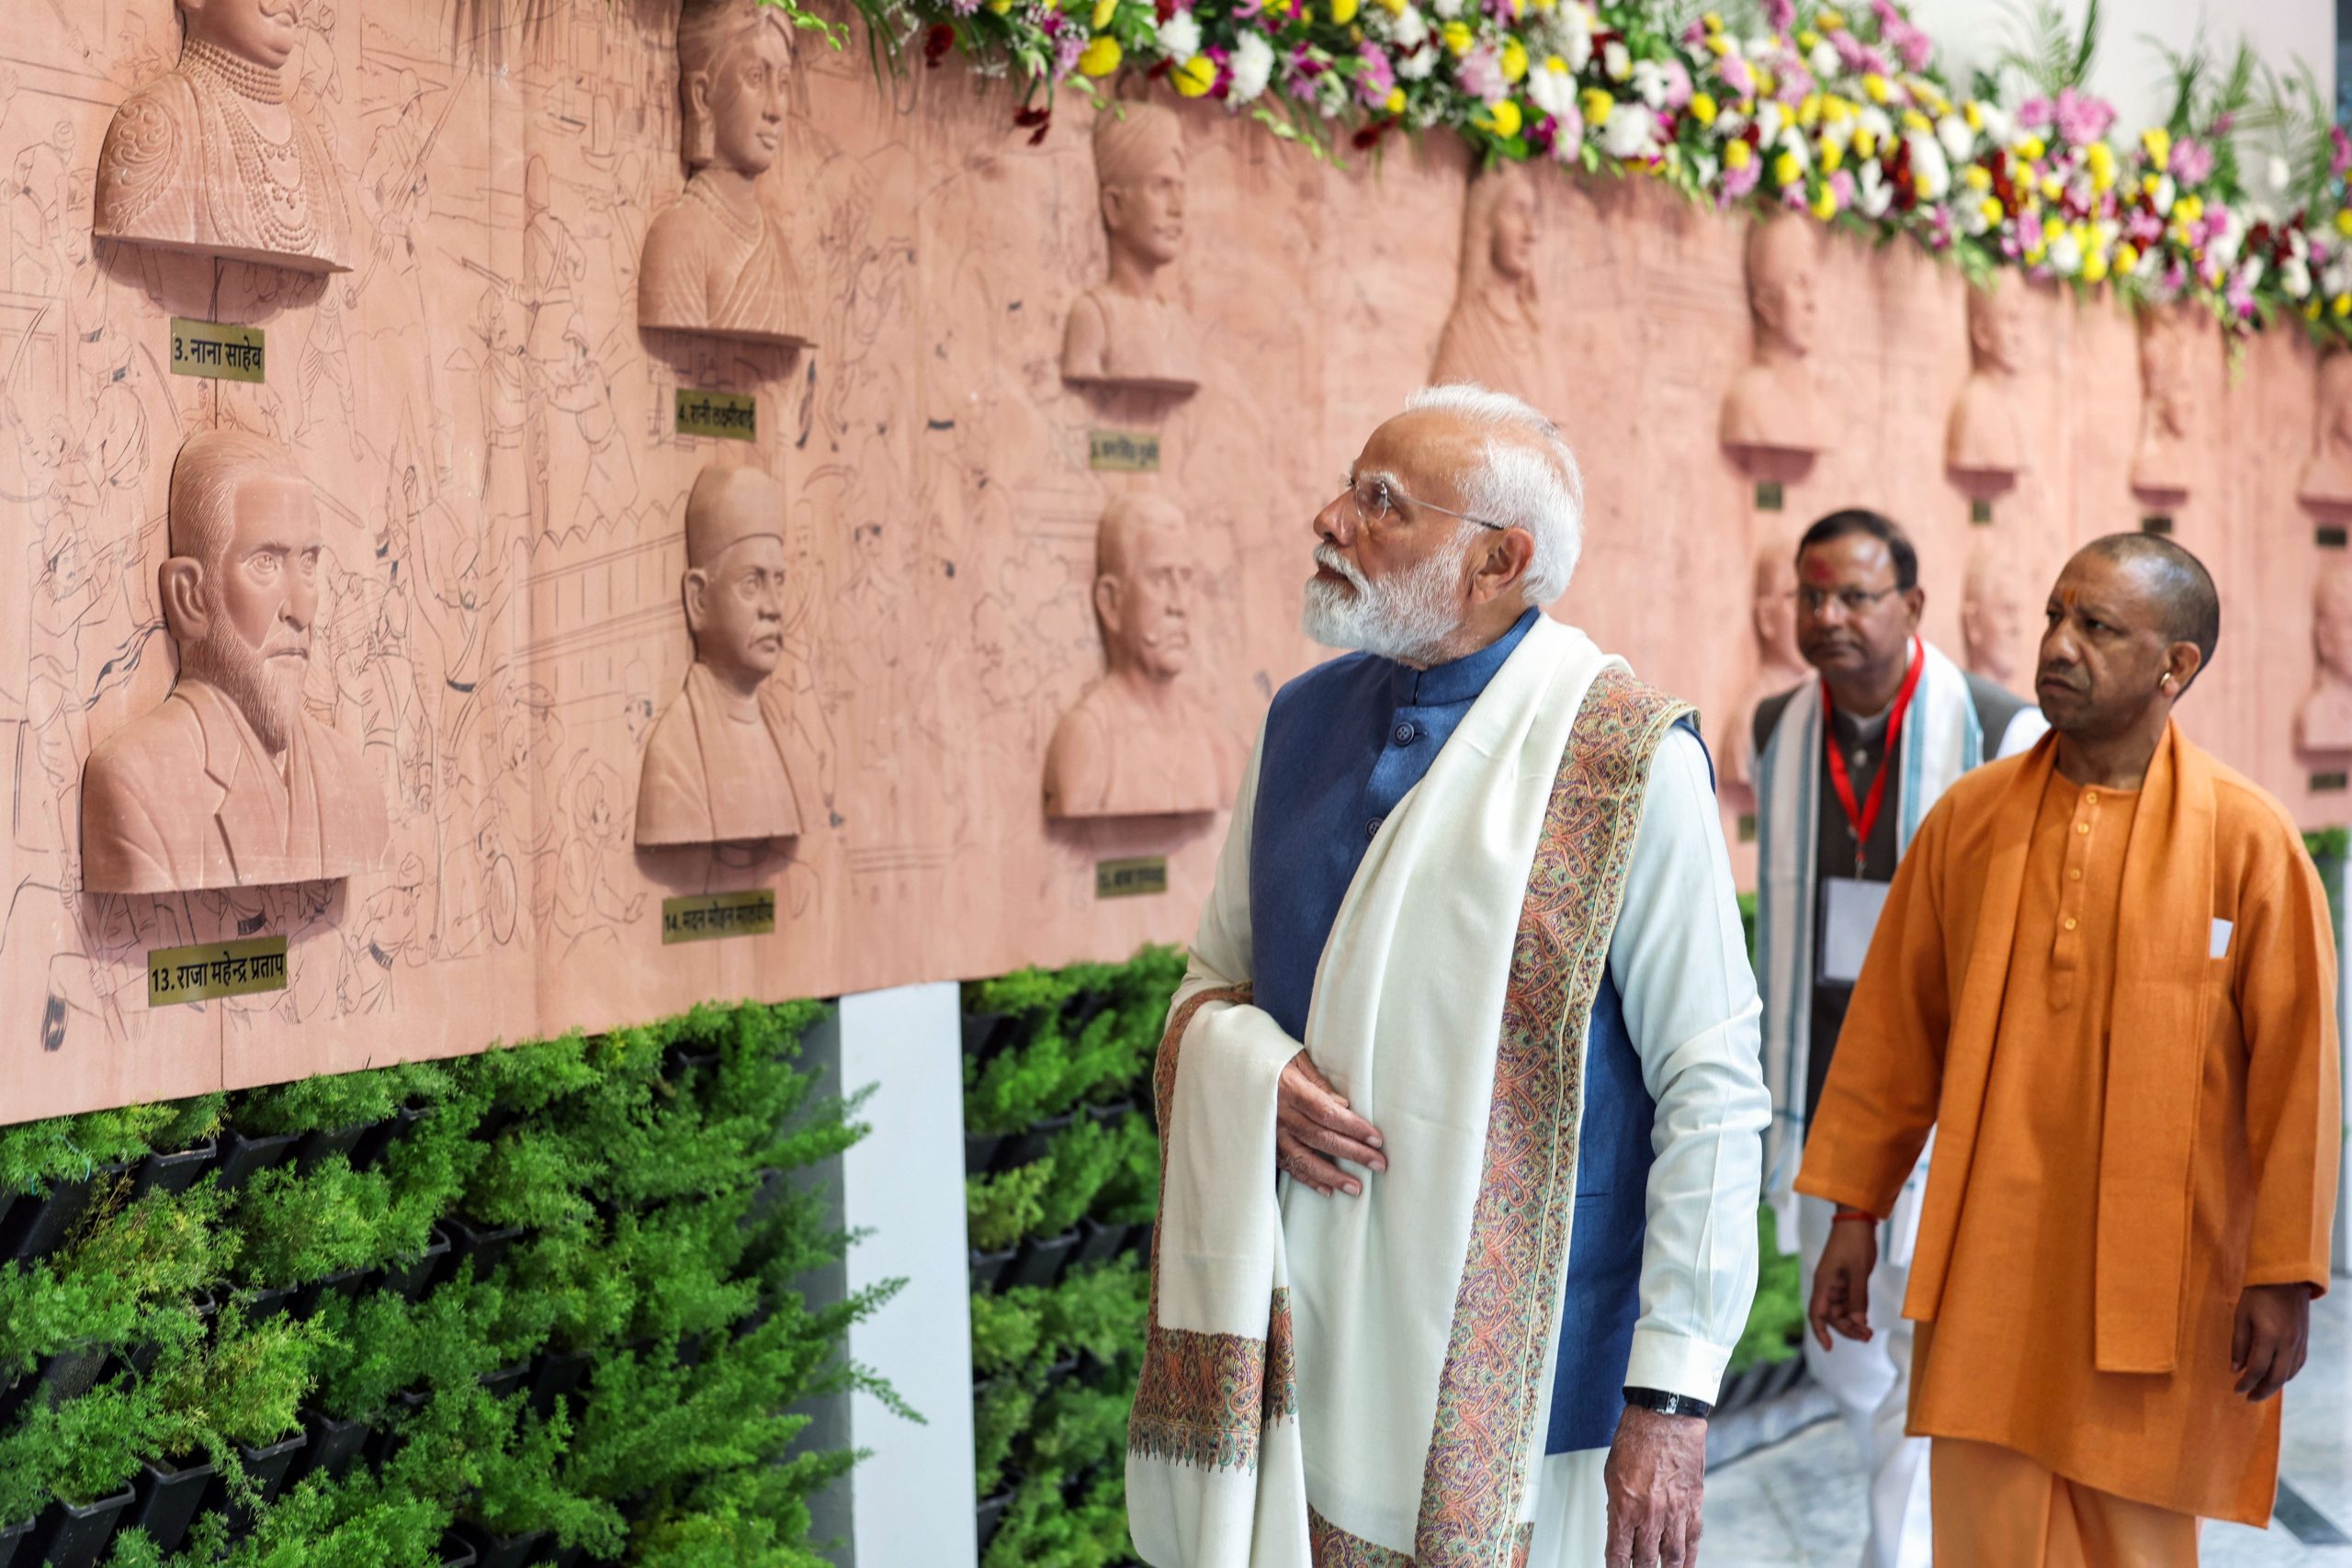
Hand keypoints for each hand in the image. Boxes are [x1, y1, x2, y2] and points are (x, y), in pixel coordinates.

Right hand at [1275, 1049, 1383, 1196]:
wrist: (1229, 1068)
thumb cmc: (1268, 1060)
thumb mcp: (1295, 1059)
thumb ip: (1319, 1082)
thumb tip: (1344, 1106)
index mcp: (1289, 1089)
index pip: (1326, 1112)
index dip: (1352, 1127)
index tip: (1376, 1138)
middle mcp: (1279, 1114)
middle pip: (1321, 1137)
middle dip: (1352, 1153)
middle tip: (1379, 1164)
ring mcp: (1269, 1133)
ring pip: (1304, 1159)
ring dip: (1332, 1175)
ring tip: (1356, 1187)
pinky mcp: (1263, 1146)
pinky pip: (1288, 1166)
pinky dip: (1308, 1179)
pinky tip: (1328, 1190)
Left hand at [1604, 1404, 1706, 1567]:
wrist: (1665, 1417)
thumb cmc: (1636, 1438)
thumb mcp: (1612, 1474)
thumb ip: (1617, 1504)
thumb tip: (1621, 1526)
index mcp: (1623, 1507)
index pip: (1618, 1552)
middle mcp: (1649, 1515)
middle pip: (1645, 1560)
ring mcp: (1674, 1511)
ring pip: (1671, 1557)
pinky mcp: (1693, 1504)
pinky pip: (1692, 1540)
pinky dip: (1689, 1558)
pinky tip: (1685, 1567)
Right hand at [1807, 1219, 1877, 1349]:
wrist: (1857, 1220)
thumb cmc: (1854, 1242)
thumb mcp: (1859, 1272)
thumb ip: (1858, 1298)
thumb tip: (1859, 1323)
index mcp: (1824, 1284)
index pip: (1817, 1313)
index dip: (1821, 1332)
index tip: (1829, 1348)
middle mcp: (1827, 1287)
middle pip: (1832, 1317)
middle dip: (1847, 1329)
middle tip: (1868, 1336)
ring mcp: (1837, 1284)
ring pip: (1841, 1312)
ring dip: (1853, 1323)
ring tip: (1870, 1332)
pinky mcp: (1846, 1281)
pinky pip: (1849, 1303)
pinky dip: (1856, 1313)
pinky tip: (1866, 1320)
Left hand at [2231, 1283, 2313, 1401]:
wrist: (2285, 1279)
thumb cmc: (2257, 1295)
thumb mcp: (2241, 1316)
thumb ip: (2238, 1344)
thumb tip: (2235, 1369)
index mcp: (2269, 1337)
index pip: (2257, 1369)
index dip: (2246, 1383)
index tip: (2236, 1389)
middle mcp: (2288, 1343)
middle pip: (2276, 1378)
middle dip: (2261, 1392)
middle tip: (2249, 1398)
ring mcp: (2299, 1343)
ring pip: (2289, 1374)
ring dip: (2275, 1386)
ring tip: (2260, 1390)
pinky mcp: (2305, 1340)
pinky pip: (2297, 1365)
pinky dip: (2286, 1375)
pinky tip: (2277, 1377)